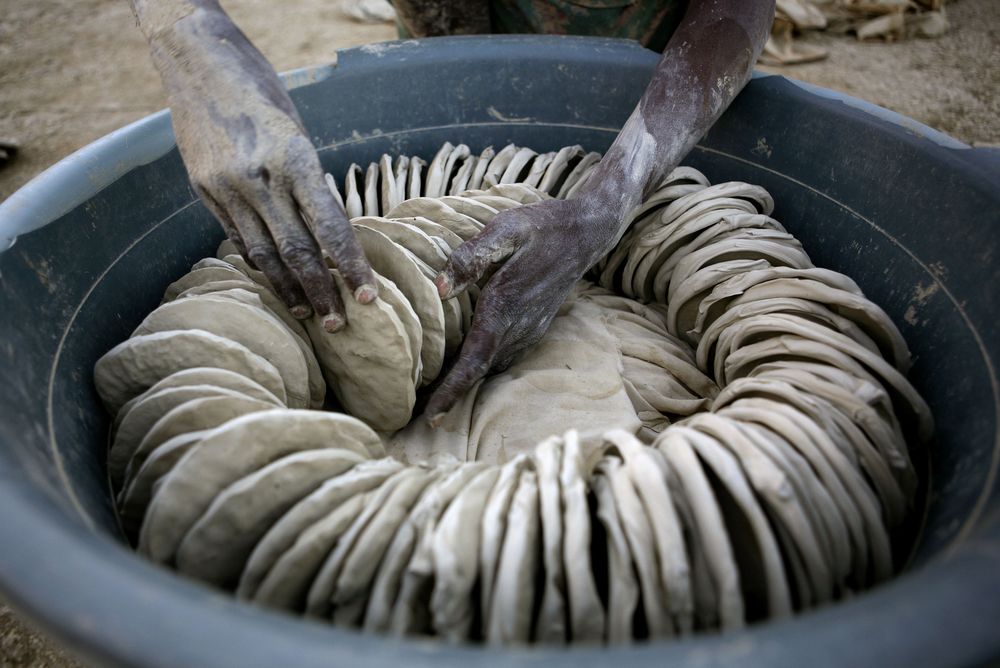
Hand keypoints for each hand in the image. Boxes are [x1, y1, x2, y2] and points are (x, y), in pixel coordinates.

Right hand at [149, 8, 375, 329]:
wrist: (197, 61)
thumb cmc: (261, 91)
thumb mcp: (296, 132)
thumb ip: (307, 181)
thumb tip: (326, 230)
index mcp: (294, 160)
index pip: (330, 228)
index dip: (351, 266)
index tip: (369, 295)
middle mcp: (259, 179)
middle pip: (297, 252)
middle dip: (321, 291)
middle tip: (339, 323)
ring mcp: (227, 188)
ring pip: (264, 254)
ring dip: (288, 289)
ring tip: (306, 312)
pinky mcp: (203, 190)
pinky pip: (236, 238)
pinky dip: (259, 262)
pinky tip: (274, 280)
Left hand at [425, 196, 619, 423]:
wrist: (586, 234)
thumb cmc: (541, 227)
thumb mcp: (506, 229)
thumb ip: (471, 256)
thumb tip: (439, 288)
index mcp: (505, 307)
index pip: (475, 361)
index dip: (451, 391)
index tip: (431, 417)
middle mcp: (518, 326)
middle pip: (479, 373)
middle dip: (449, 396)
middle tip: (415, 414)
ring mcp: (529, 330)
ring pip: (492, 367)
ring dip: (464, 383)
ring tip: (431, 397)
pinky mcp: (534, 327)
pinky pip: (503, 356)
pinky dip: (481, 368)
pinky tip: (462, 366)